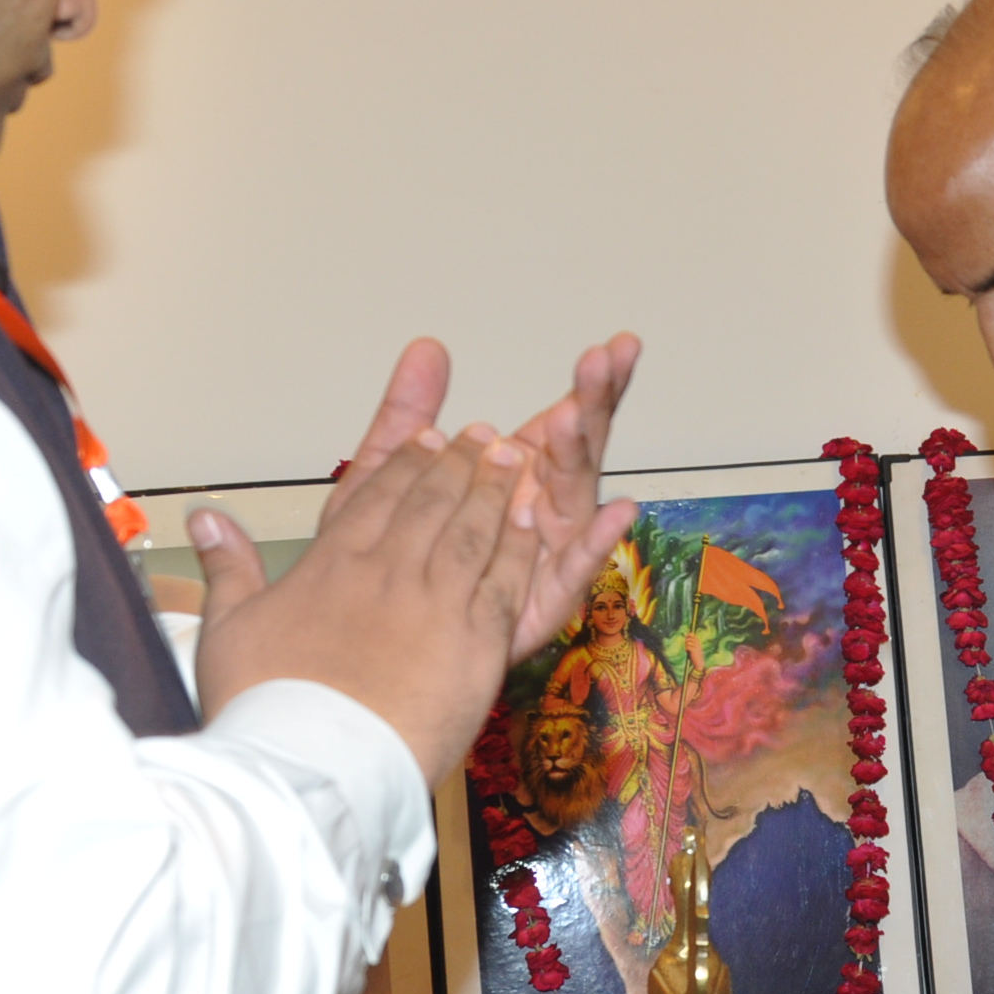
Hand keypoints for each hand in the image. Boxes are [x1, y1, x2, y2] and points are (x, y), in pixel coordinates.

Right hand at [186, 428, 542, 783]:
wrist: (310, 766)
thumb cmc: (265, 709)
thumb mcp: (227, 629)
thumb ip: (226, 566)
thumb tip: (205, 519)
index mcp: (332, 565)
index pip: (378, 494)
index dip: (408, 460)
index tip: (428, 438)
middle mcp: (388, 573)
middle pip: (432, 501)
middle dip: (460, 462)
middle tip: (484, 436)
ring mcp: (435, 606)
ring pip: (473, 530)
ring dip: (495, 490)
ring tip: (513, 460)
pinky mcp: (474, 645)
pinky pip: (505, 582)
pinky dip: (520, 547)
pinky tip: (533, 523)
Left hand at [322, 335, 643, 669]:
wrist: (377, 648)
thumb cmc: (395, 561)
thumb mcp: (396, 473)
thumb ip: (412, 410)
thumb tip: (427, 346)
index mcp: (522, 476)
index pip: (568, 420)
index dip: (593, 383)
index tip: (615, 346)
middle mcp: (544, 511)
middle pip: (580, 450)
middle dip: (597, 403)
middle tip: (609, 361)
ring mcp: (547, 556)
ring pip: (576, 499)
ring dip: (583, 455)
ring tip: (580, 414)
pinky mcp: (539, 603)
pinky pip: (571, 573)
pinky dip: (595, 546)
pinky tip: (616, 514)